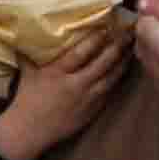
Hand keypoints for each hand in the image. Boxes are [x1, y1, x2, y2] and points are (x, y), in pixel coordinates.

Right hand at [0, 35, 122, 159]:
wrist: (29, 132)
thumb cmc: (27, 99)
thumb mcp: (28, 73)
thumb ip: (33, 53)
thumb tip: (30, 31)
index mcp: (57, 73)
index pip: (80, 53)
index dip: (95, 40)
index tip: (106, 27)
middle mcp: (75, 85)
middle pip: (102, 64)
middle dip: (116, 48)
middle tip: (127, 35)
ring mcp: (86, 100)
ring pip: (110, 79)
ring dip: (122, 64)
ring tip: (131, 51)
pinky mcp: (92, 111)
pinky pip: (109, 93)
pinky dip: (117, 81)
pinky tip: (123, 72)